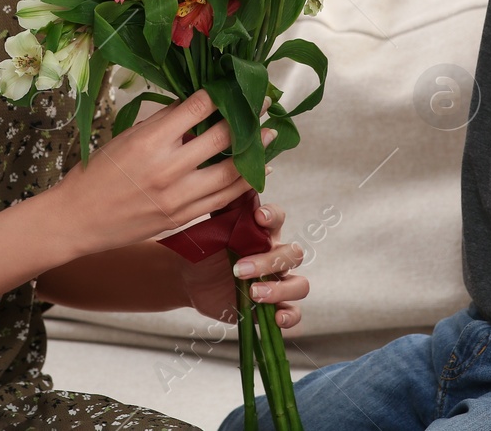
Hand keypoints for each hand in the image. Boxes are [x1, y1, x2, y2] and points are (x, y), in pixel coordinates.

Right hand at [49, 89, 263, 257]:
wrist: (77, 220)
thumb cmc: (98, 173)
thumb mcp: (126, 138)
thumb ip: (163, 123)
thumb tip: (195, 105)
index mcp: (150, 141)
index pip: (197, 108)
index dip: (221, 94)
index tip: (237, 84)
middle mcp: (168, 169)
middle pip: (221, 138)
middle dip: (248, 118)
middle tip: (265, 104)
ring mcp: (178, 197)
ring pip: (231, 172)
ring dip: (256, 152)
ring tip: (270, 135)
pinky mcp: (183, 218)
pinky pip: (223, 199)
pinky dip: (243, 183)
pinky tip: (256, 171)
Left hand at [176, 201, 308, 332]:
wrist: (190, 279)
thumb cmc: (206, 249)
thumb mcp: (212, 229)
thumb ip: (225, 207)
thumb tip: (232, 172)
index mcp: (263, 232)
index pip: (279, 219)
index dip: (273, 217)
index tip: (258, 218)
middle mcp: (275, 255)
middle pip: (293, 254)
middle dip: (268, 262)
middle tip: (238, 269)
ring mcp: (277, 282)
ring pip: (300, 284)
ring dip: (280, 289)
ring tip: (254, 294)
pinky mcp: (274, 306)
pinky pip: (294, 312)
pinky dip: (290, 316)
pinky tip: (276, 318)